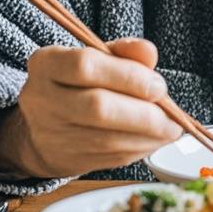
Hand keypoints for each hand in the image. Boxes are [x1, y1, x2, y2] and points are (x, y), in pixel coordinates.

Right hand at [0, 38, 183, 178]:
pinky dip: (139, 149)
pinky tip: (155, 140)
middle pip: (97, 107)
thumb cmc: (78, 83)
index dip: (128, 76)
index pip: (86, 66)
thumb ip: (125, 51)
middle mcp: (41, 99)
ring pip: (106, 140)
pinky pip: (109, 158)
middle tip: (170, 114)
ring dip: (147, 136)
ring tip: (170, 129)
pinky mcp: (65, 160)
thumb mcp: (97, 56)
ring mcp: (50, 134)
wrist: (43, 125)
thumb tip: (149, 53)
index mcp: (47, 63)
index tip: (158, 86)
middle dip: (143, 113)